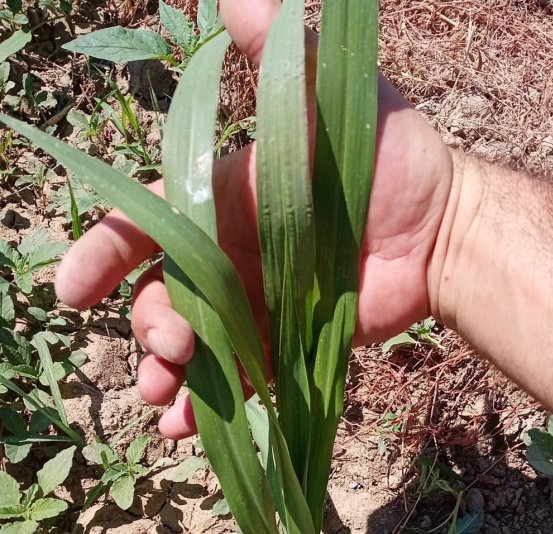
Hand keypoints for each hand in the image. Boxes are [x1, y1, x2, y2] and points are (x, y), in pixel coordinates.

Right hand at [55, 0, 454, 438]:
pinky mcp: (284, 346)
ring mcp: (255, 306)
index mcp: (219, 203)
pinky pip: (237, 381)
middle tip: (166, 353)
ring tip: (167, 403)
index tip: (72, 291)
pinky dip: (210, 408)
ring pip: (192, 348)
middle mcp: (228, 257)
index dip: (102, 258)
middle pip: (162, 299)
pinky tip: (192, 430)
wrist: (444, 229)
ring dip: (168, 378)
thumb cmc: (389, 158)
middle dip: (149, 329)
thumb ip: (282, 49)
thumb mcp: (332, 91)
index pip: (145, 230)